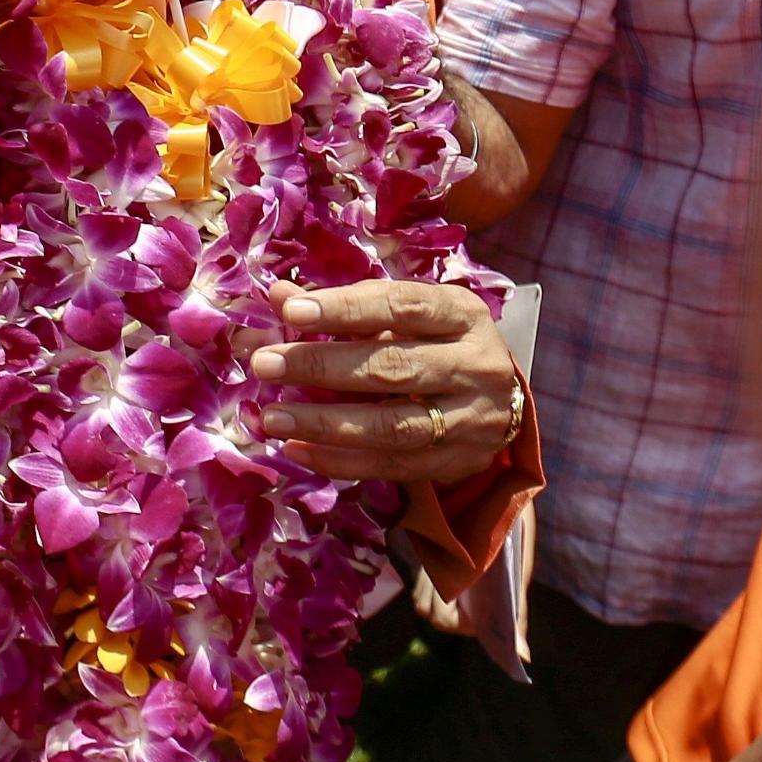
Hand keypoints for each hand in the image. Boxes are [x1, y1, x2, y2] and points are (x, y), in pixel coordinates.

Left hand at [246, 279, 519, 483]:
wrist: (498, 398)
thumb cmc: (435, 341)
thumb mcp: (403, 313)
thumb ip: (344, 306)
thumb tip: (278, 295)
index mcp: (461, 314)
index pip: (402, 306)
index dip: (346, 309)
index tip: (290, 312)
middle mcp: (475, 365)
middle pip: (393, 367)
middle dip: (322, 366)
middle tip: (263, 364)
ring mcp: (472, 419)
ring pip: (393, 425)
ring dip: (324, 423)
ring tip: (271, 417)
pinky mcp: (458, 461)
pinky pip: (392, 466)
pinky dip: (340, 461)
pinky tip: (296, 450)